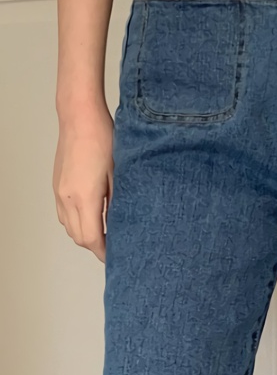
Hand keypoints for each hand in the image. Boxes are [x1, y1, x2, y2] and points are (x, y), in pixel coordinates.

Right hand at [53, 104, 113, 262]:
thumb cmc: (103, 139)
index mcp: (84, 197)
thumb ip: (119, 200)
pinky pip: (64, 213)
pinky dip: (77, 221)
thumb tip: (122, 222)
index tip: (115, 256)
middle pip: (78, 236)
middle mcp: (67, 198)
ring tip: (105, 233)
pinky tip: (93, 215)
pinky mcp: (58, 185)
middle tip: (114, 246)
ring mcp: (59, 192)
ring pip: (69, 226)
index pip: (91, 238)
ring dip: (85, 234)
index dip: (103, 251)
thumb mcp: (120, 172)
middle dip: (95, 245)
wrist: (80, 118)